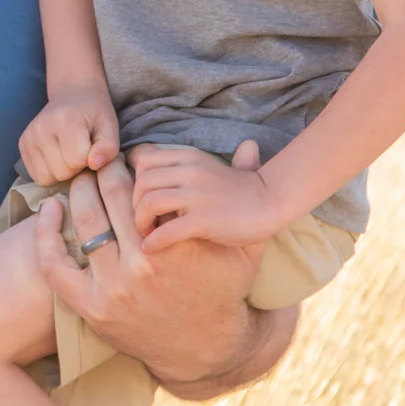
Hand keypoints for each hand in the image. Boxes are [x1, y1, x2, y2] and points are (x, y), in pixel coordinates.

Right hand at [19, 85, 118, 185]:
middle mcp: (42, 127)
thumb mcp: (109, 127)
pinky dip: (49, 172)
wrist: (72, 94)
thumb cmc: (94, 114)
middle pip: (61, 171)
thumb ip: (108, 147)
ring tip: (69, 154)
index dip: (89, 160)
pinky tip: (57, 157)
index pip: (76, 160)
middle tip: (81, 151)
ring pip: (46, 177)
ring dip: (61, 172)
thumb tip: (93, 164)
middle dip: (75, 167)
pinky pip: (36, 176)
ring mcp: (29, 136)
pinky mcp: (22, 144)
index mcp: (66, 120)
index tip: (92, 148)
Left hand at [31, 155, 290, 397]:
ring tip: (80, 182)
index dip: (131, 166)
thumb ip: (245, 196)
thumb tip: (250, 144)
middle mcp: (144, 264)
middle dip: (104, 174)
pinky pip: (56, 264)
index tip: (126, 159)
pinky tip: (48, 210)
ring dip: (79, 194)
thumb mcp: (245, 247)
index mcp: (177, 244)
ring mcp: (115, 287)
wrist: (204, 348)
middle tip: (99, 164)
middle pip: (112, 198)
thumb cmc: (224, 292)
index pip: (144, 186)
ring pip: (86, 222)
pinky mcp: (92, 307)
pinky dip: (46, 233)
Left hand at [132, 140, 281, 249]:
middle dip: (133, 203)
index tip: (138, 196)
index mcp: (189, 157)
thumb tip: (147, 158)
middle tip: (140, 220)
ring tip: (145, 233)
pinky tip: (151, 248)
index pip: (142, 158)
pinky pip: (167, 231)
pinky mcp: (204, 220)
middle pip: (141, 181)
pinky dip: (153, 241)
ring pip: (149, 203)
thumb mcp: (207, 166)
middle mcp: (190, 171)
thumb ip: (180, 164)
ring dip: (140, 222)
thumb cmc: (236, 190)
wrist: (271, 203)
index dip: (134, 178)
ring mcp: (197, 195)